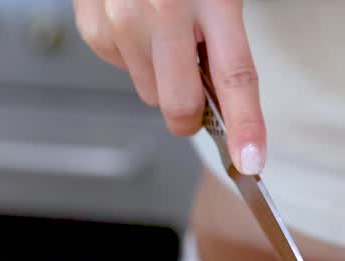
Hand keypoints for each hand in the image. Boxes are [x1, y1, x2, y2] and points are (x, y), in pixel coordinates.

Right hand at [72, 0, 265, 173]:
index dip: (245, 126)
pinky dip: (134, 56)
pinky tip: (138, 23)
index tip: (251, 161)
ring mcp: (121, 20)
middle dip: (191, 115)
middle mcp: (163, 11)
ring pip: (149, 94)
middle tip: (198, 97)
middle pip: (180, 105)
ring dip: (161, 77)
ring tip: (164, 31)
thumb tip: (225, 106)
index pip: (235, 76)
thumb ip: (225, 41)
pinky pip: (121, 69)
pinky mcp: (93, 26)